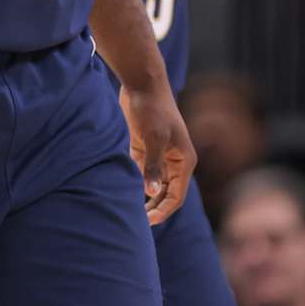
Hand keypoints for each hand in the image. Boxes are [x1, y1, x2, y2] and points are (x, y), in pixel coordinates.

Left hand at [120, 83, 195, 223]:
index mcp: (183, 161)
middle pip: (165, 192)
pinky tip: (121, 191)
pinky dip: (133, 181)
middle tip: (137, 222)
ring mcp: (157, 154)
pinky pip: (139, 170)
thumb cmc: (152, 109)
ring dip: (143, 196)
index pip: (176, 195)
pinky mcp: (142, 147)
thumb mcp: (153, 138)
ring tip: (128, 211)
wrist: (141, 83)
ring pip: (152, 183)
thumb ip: (153, 165)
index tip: (148, 221)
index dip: (163, 210)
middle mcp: (173, 161)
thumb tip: (151, 192)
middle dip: (153, 207)